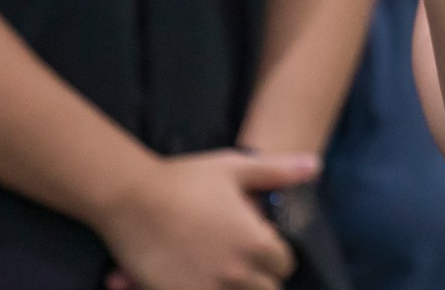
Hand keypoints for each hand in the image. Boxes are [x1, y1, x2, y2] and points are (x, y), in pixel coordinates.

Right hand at [97, 149, 317, 289]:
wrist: (129, 198)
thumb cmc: (185, 179)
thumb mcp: (236, 168)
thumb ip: (279, 172)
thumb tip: (315, 167)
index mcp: (255, 243)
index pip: (284, 266)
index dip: (275, 256)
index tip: (261, 247)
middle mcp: (235, 274)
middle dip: (259, 279)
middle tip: (241, 263)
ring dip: (235, 288)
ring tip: (218, 271)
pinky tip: (192, 276)